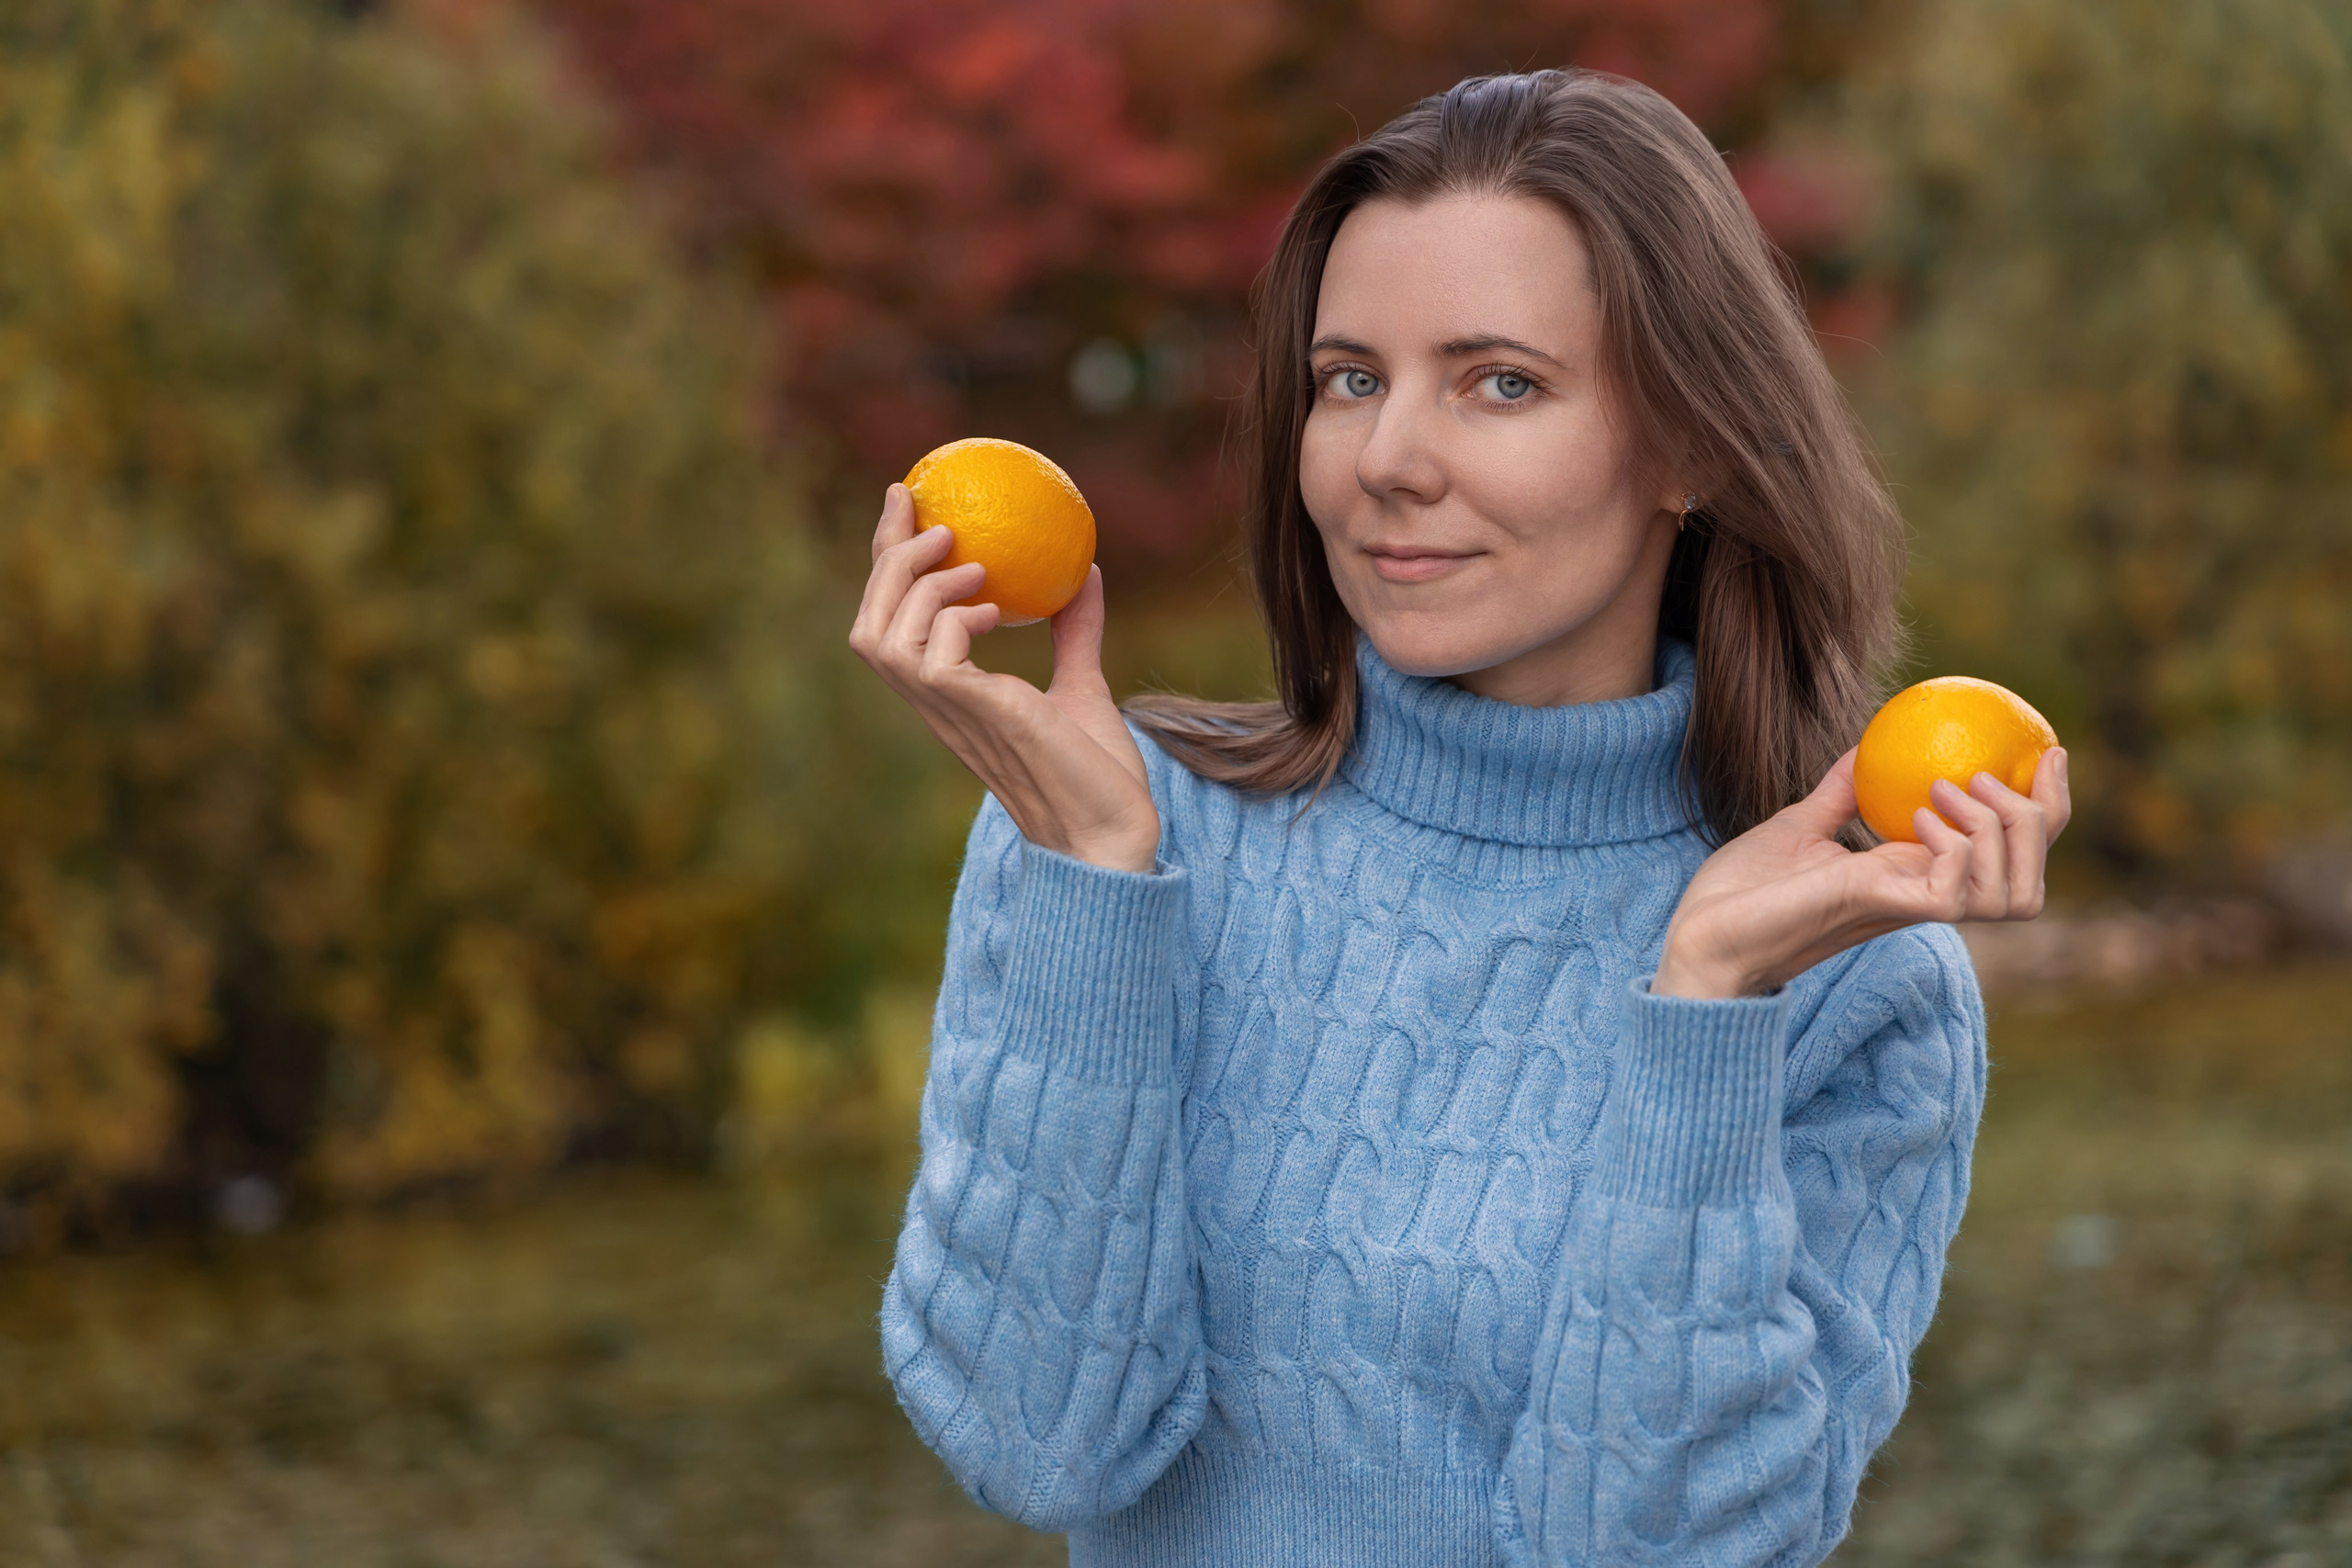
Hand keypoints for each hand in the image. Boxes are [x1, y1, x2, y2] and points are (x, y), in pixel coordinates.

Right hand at [847, 483, 1159, 873]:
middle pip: (869, 624)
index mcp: (948, 696)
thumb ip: (1075, 635)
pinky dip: (955, 616)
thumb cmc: (1096, 775)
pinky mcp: (976, 714)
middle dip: (883, 558)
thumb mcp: (1082, 688)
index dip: (889, 565)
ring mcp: (949, 712)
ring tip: (969, 557)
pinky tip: (996, 607)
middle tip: (921, 508)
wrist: (1112, 830)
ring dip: (917, 583)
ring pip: (882, 636)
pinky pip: (932, 652)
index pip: (895, 623)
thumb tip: (1086, 573)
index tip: (908, 504)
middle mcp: (935, 705)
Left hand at [1653, 746, 2071, 998]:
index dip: (2047, 805)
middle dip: (2041, 819)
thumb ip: (1839, 793)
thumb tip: (1862, 746)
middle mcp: (1925, 899)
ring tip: (1948, 791)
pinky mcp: (1881, 910)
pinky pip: (1955, 894)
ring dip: (1999, 832)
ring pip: (2013, 895)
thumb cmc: (1743, 891)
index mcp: (1915, 877)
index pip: (2012, 854)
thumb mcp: (1798, 826)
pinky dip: (1954, 849)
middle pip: (2032, 882)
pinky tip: (1917, 817)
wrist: (1700, 934)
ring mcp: (1908, 909)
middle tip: (1988, 773)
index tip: (2045, 749)